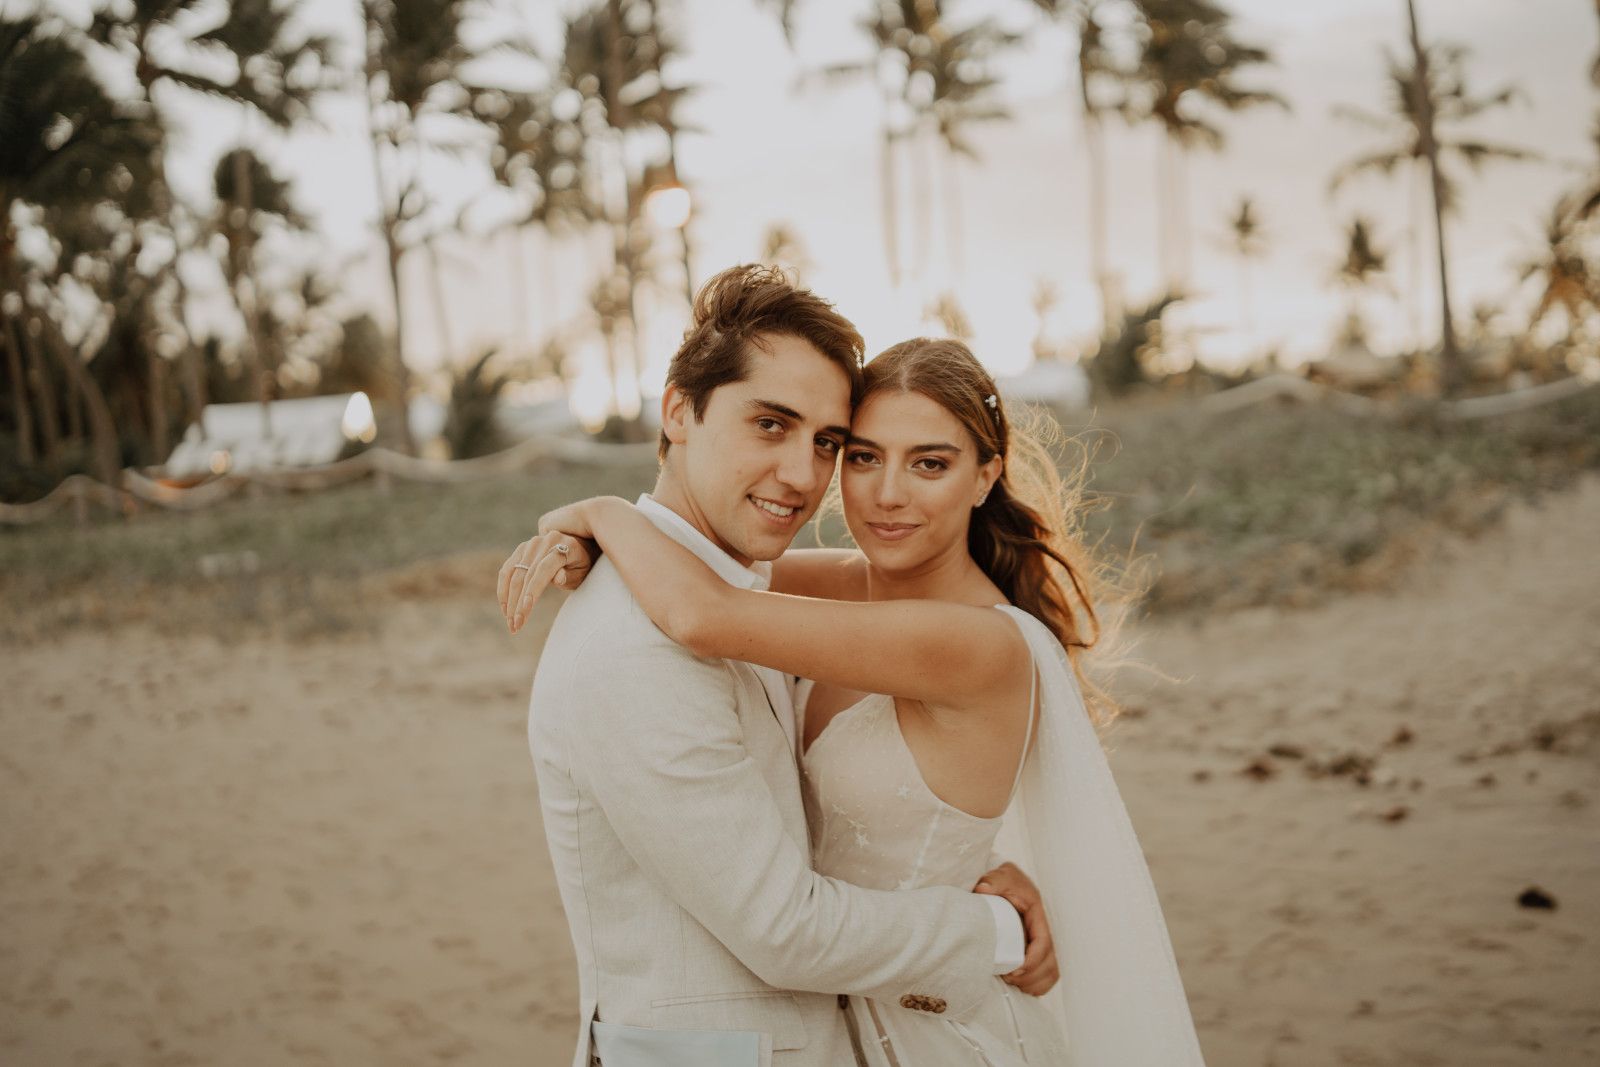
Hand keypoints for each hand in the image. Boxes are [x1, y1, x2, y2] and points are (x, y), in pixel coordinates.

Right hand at [498, 525, 594, 633]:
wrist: (577, 548)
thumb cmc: (582, 565)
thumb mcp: (581, 572)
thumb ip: (570, 574)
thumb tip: (558, 578)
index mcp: (563, 545)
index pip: (544, 569)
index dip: (533, 589)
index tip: (525, 610)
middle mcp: (543, 541)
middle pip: (525, 574)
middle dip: (518, 602)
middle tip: (516, 625)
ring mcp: (529, 544)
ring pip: (512, 574)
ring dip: (508, 601)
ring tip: (511, 622)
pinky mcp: (520, 550)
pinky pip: (506, 571)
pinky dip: (503, 590)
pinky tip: (505, 608)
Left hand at [975, 862, 1058, 995]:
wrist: (1000, 884)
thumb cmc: (1002, 881)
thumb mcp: (1002, 875)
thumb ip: (995, 880)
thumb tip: (984, 889)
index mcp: (1039, 914)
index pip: (1044, 943)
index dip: (1033, 960)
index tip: (1016, 969)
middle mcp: (1045, 930)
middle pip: (1052, 964)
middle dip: (1032, 976)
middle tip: (1009, 978)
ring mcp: (1043, 943)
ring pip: (1052, 973)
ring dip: (1034, 984)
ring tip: (1012, 983)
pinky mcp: (1038, 952)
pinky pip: (1048, 977)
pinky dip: (1037, 986)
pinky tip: (1020, 986)